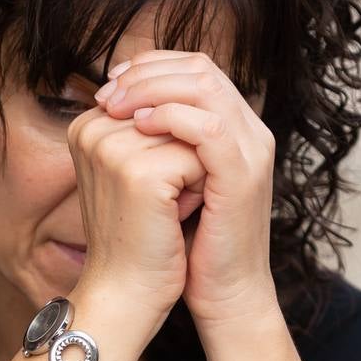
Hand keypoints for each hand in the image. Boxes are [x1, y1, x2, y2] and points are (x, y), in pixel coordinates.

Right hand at [66, 101, 206, 327]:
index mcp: (88, 124)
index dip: (175, 143)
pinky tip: (173, 218)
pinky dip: (200, 189)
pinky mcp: (139, 172)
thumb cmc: (140, 235)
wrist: (128, 293)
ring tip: (166, 209)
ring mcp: (114, 148)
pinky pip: (200, 157)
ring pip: (193, 133)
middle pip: (179, 113)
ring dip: (196, 171)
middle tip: (162, 202)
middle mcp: (94, 128)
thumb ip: (150, 125)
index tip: (152, 187)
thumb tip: (193, 83)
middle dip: (187, 155)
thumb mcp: (138, 169)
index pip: (161, 99)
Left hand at [95, 50, 278, 338]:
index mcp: (235, 128)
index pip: (195, 67)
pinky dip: (170, 118)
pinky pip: (208, 126)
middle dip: (146, 72)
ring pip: (205, 86)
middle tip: (108, 93)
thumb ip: (157, 143)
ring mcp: (251, 151)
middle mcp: (250, 132)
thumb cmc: (192, 243)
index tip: (111, 83)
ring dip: (153, 88)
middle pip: (200, 67)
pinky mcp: (243, 176)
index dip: (150, 66)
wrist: (225, 294)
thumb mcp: (171, 181)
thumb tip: (114, 110)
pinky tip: (139, 128)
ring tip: (117, 107)